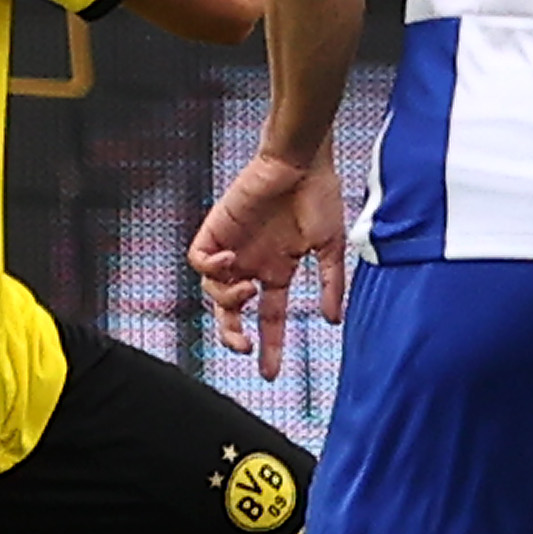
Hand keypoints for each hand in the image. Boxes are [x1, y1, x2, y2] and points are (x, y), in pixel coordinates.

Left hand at [190, 149, 350, 378]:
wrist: (301, 161)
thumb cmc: (318, 194)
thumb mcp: (331, 247)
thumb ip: (332, 284)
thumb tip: (333, 319)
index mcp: (278, 271)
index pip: (270, 319)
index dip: (271, 346)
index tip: (270, 372)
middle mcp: (253, 264)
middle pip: (232, 314)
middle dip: (234, 336)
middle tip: (245, 347)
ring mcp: (233, 248)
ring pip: (213, 293)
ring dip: (228, 300)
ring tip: (249, 290)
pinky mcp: (216, 229)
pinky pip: (199, 260)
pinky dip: (210, 267)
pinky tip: (231, 261)